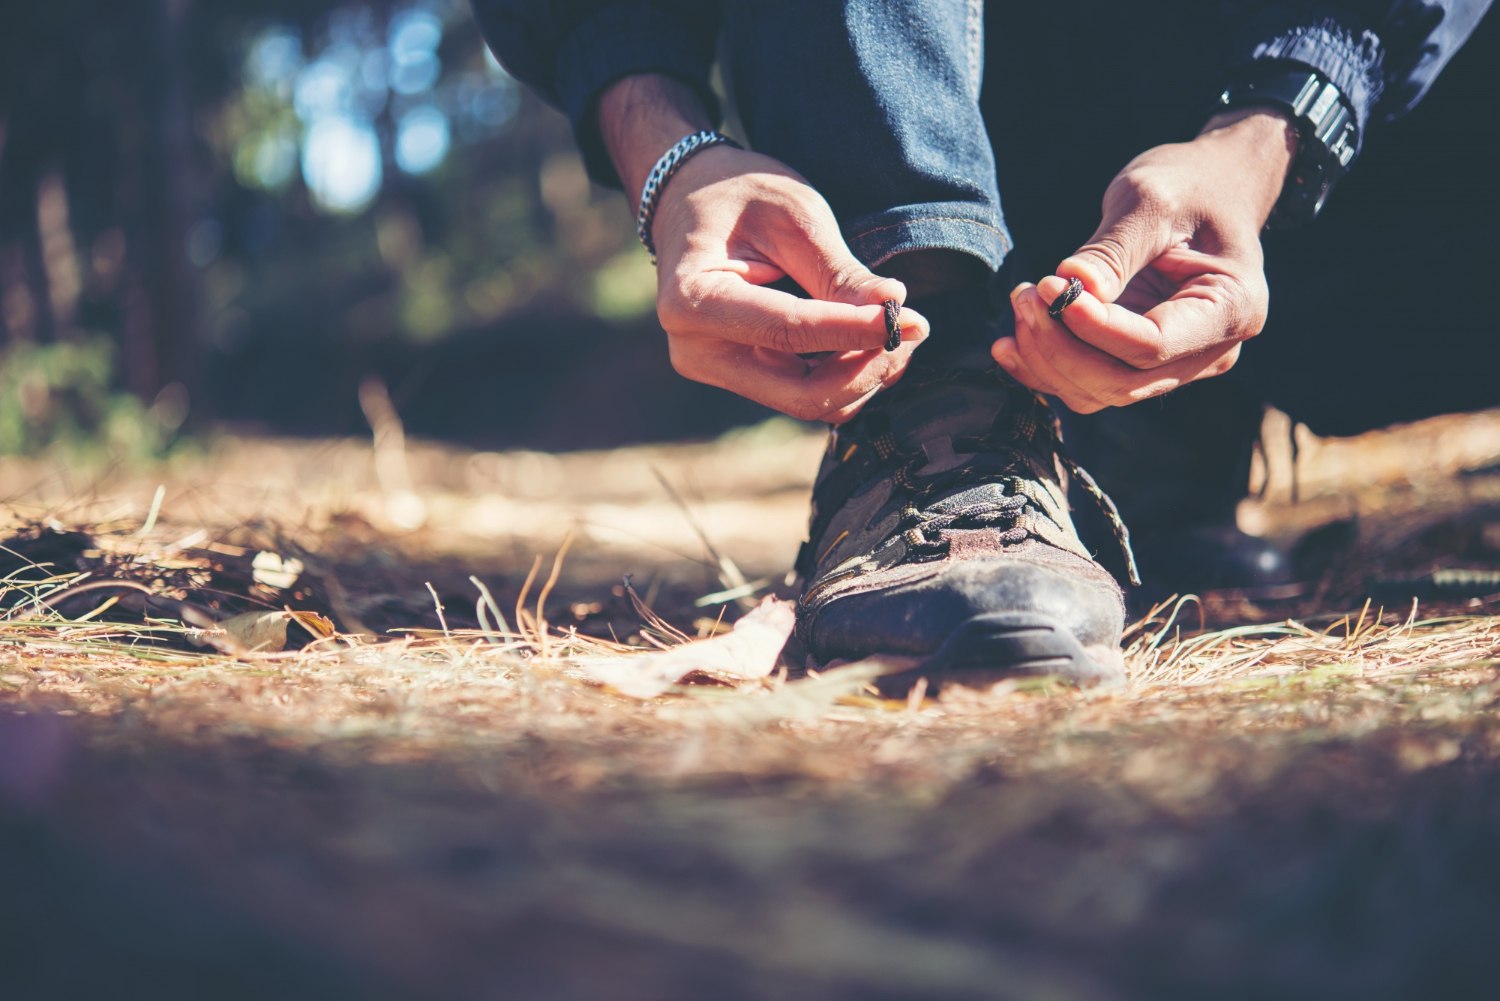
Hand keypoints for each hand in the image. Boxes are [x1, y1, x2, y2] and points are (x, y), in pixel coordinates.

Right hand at [600, 76, 926, 422]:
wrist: (694, 202)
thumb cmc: (740, 195)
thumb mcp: (793, 214)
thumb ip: (839, 270)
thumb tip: (894, 308)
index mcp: (693, 301)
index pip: (787, 332)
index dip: (855, 330)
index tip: (909, 319)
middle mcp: (697, 351)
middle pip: (801, 394)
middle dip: (865, 368)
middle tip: (912, 329)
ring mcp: (719, 370)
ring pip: (810, 402)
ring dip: (864, 375)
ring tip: (897, 325)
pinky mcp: (742, 377)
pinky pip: (806, 394)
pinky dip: (848, 376)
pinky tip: (870, 338)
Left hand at [993, 110, 1296, 412]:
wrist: (1210, 187)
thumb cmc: (1189, 184)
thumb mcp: (1152, 200)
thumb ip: (1112, 250)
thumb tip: (1070, 286)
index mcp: (1232, 309)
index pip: (1152, 345)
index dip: (1092, 327)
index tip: (1048, 286)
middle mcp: (1210, 351)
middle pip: (1121, 382)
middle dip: (1060, 348)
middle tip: (1025, 294)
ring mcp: (1176, 363)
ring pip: (1098, 392)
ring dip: (1046, 359)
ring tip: (1021, 301)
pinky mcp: (1140, 362)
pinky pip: (1087, 385)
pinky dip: (1045, 368)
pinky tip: (1009, 342)